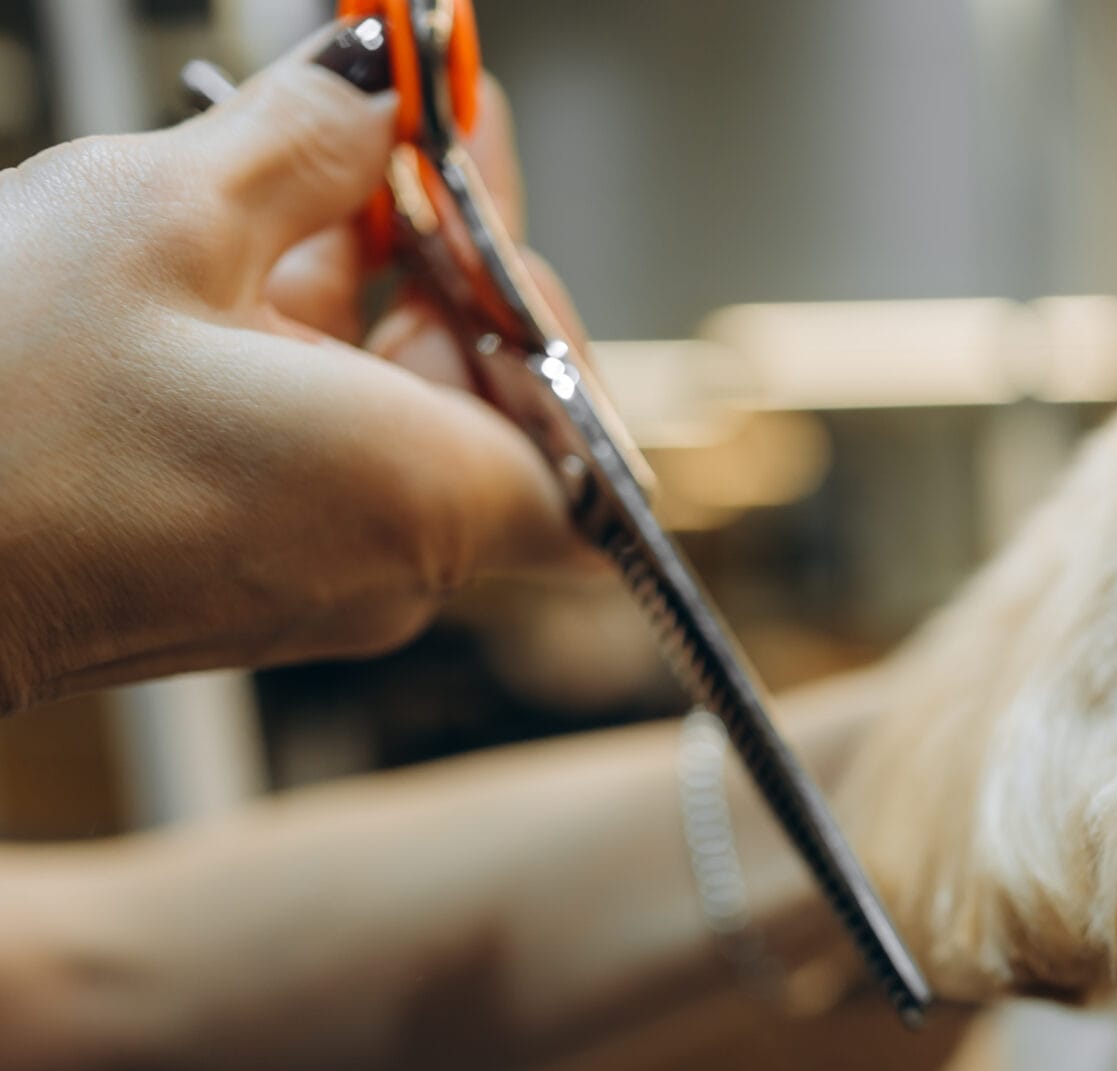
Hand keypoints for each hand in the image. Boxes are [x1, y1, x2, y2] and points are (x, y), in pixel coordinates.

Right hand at [0, 32, 603, 712]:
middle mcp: (395, 564)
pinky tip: (252, 238)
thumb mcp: (161, 214)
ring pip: (399, 413)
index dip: (548, 309)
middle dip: (451, 255)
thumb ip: (307, 141)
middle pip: (496, 403)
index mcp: (426, 497)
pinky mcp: (241, 573)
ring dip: (372, 282)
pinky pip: (320, 446)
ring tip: (322, 146)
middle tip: (401, 116)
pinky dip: (305, 344)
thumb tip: (377, 86)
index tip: (473, 183)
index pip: (596, 444)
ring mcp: (318, 579)